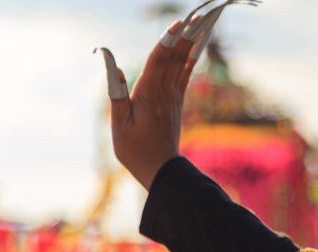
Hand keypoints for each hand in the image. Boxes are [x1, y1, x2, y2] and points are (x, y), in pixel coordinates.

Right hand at [98, 18, 202, 190]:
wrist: (161, 170)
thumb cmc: (134, 150)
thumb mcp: (119, 123)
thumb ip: (116, 91)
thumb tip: (112, 61)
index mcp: (148, 94)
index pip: (159, 60)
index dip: (168, 40)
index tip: (179, 22)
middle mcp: (165, 91)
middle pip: (176, 55)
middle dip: (188, 32)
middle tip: (201, 11)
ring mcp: (174, 96)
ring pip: (185, 61)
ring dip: (194, 39)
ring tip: (205, 20)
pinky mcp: (177, 101)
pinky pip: (187, 72)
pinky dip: (193, 55)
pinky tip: (199, 43)